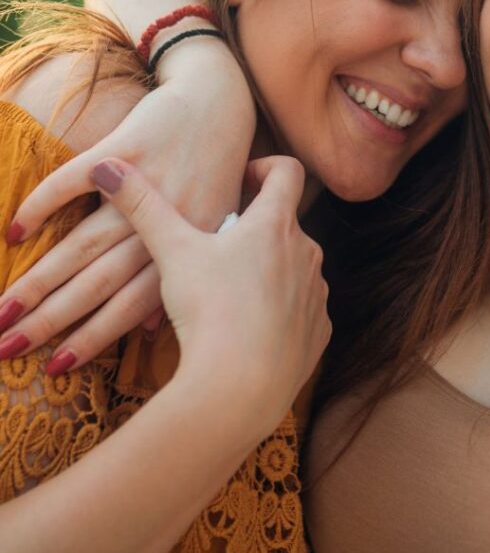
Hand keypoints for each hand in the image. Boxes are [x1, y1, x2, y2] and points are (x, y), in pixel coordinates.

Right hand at [0, 54, 255, 368]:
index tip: (55, 368)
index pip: (134, 303)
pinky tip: (14, 232)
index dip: (94, 336)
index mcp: (193, 244)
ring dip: (38, 280)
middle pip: (99, 280)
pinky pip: (74, 182)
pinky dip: (43, 205)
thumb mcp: (213, 226)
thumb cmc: (217, 170)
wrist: (219, 102)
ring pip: (83, 242)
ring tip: (1, 311)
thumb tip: (148, 330)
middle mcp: (169, 218)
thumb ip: (183, 274)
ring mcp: (147, 183)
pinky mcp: (126, 146)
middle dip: (51, 319)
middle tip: (5, 349)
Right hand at [90, 155, 328, 437]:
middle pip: (283, 223)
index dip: (264, 168)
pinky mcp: (319, 329)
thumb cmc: (209, 311)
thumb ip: (144, 206)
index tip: (239, 181)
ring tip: (225, 295)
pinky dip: (278, 311)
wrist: (240, 387)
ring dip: (265, 271)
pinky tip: (247, 329)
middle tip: (214, 250)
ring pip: (293, 267)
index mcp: (276, 224)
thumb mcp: (172, 253)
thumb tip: (108, 166)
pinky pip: (301, 308)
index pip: (287, 170)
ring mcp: (317, 292)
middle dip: (251, 230)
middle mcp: (307, 251)